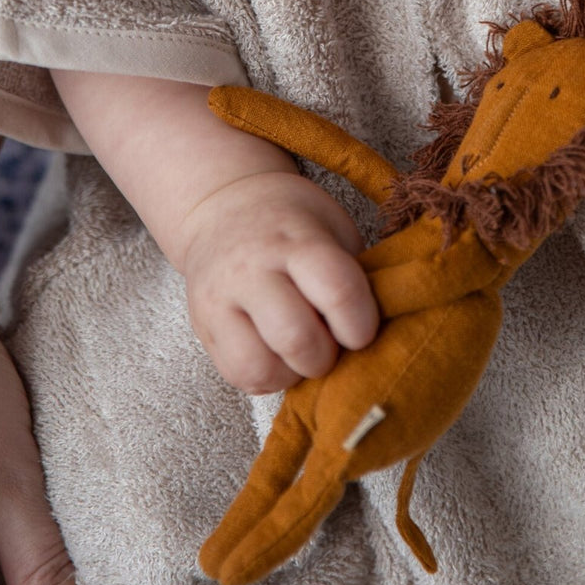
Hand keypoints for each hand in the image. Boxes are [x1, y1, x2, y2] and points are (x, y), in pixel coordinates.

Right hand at [180, 170, 378, 393]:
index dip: (361, 324)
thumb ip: (352, 276)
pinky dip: (268, 378)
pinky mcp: (202, 326)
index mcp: (295, 239)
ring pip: (260, 366)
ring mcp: (219, 299)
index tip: (362, 329)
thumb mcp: (331, 229)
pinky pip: (238, 376)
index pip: (337, 290)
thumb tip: (382, 332)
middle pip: (296, 337)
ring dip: (293, 373)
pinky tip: (277, 354)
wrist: (223, 206)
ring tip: (301, 351)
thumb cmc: (292, 223)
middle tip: (330, 343)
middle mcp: (252, 269)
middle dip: (326, 356)